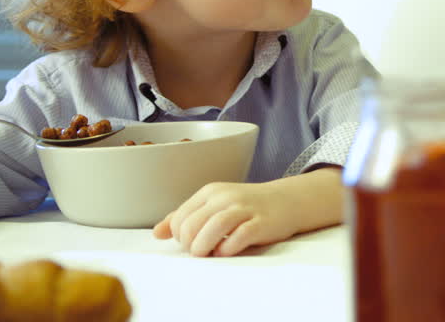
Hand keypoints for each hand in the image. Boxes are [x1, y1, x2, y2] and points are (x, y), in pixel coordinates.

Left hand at [153, 180, 304, 256]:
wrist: (287, 201)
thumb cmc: (247, 207)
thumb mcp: (214, 206)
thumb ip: (186, 217)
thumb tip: (158, 232)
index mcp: (210, 192)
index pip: (180, 218)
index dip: (180, 237)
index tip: (192, 243)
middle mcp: (225, 197)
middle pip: (192, 225)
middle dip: (190, 245)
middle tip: (200, 251)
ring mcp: (244, 208)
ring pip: (213, 228)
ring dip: (204, 248)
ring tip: (209, 253)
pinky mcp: (261, 222)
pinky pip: (239, 236)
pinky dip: (228, 248)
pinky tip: (227, 250)